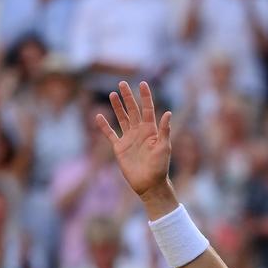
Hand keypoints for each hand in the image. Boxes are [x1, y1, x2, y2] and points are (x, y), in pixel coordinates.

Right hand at [95, 81, 173, 199]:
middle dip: (128, 97)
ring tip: (112, 94)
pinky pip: (110, 134)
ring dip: (117, 107)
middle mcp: (140, 132)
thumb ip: (165, 130)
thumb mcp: (164, 148)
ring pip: (122, 119)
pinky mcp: (119, 148)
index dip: (145, 96)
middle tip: (122, 83)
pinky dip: (104, 126)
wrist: (149, 184)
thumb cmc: (160, 167)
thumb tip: (168, 113)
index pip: (148, 109)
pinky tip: (99, 116)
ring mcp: (129, 139)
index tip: (142, 83)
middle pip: (133, 110)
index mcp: (151, 130)